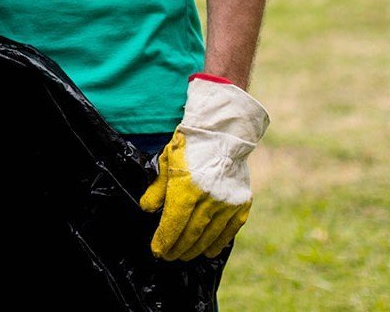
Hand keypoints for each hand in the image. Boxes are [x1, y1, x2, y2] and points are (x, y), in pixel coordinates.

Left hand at [139, 75, 269, 259]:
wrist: (223, 133)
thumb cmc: (190, 144)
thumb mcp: (167, 162)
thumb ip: (158, 188)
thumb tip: (148, 210)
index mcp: (186, 188)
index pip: (173, 223)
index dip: (164, 240)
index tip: (157, 250)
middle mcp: (208, 199)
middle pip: (190, 233)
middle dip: (177, 248)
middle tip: (168, 256)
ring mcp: (227, 203)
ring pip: (209, 235)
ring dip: (195, 248)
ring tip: (185, 255)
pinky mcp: (241, 204)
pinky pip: (229, 230)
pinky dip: (218, 242)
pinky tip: (209, 250)